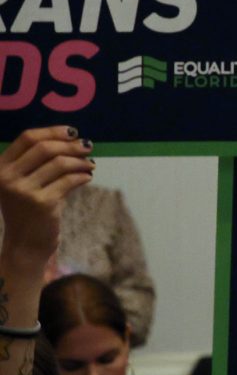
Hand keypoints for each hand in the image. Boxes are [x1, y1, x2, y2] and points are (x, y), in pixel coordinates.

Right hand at [0, 127, 93, 268]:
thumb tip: (74, 139)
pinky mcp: (43, 203)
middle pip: (45, 148)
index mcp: (0, 168)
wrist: (25, 244)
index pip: (27, 138)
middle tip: (88, 147)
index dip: (53, 131)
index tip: (73, 132)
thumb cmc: (28, 209)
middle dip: (71, 145)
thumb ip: (38, 161)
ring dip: (81, 161)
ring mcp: (24, 191)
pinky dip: (83, 176)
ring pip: (60, 163)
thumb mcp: (24, 182)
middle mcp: (7, 178)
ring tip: (90, 164)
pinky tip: (88, 177)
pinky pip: (70, 180)